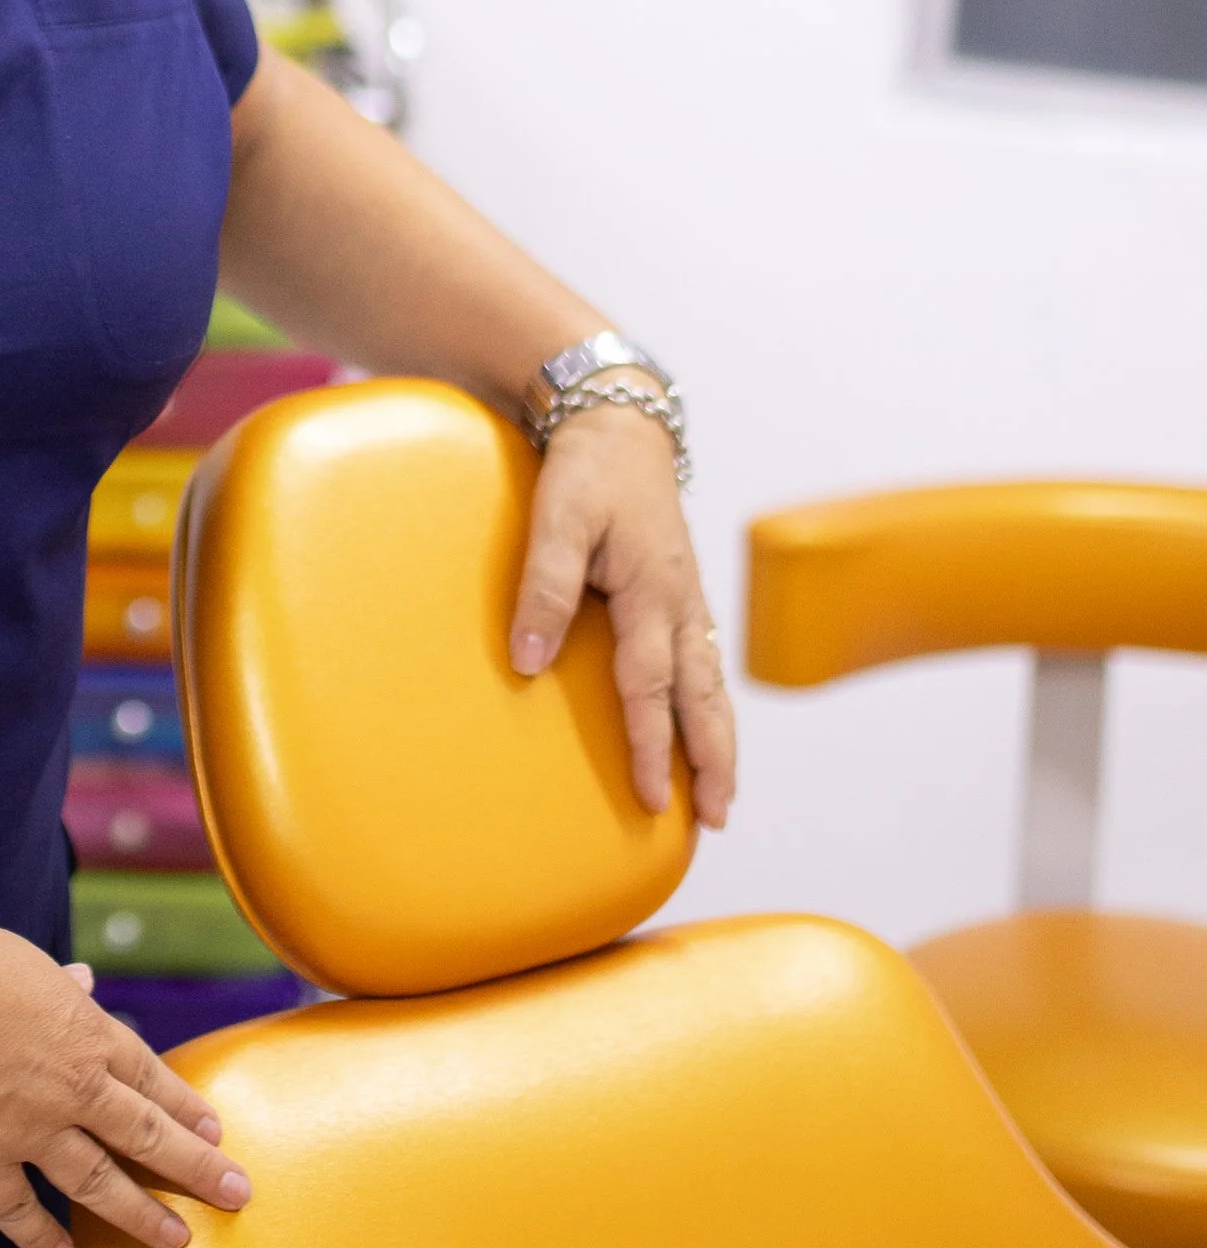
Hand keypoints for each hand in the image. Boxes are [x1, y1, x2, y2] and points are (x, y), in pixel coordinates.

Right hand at [0, 913, 252, 1247]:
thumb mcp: (26, 963)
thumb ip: (61, 987)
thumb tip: (85, 981)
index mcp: (86, 1035)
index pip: (151, 1079)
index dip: (187, 1108)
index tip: (216, 1133)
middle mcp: (71, 1090)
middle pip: (147, 1135)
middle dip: (198, 1168)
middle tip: (238, 1194)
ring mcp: (27, 1132)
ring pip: (99, 1184)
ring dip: (141, 1214)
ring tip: (176, 1239)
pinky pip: (19, 1212)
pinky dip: (42, 1239)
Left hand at [508, 401, 735, 830]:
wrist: (619, 427)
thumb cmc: (586, 472)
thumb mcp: (557, 518)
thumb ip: (544, 587)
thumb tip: (528, 662)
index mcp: (652, 591)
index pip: (651, 686)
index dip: (651, 745)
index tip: (651, 798)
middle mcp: (681, 604)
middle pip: (703, 699)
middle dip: (712, 763)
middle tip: (715, 820)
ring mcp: (688, 603)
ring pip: (711, 687)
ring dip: (718, 743)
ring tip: (720, 798)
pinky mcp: (683, 598)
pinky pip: (703, 666)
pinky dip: (709, 709)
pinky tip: (704, 734)